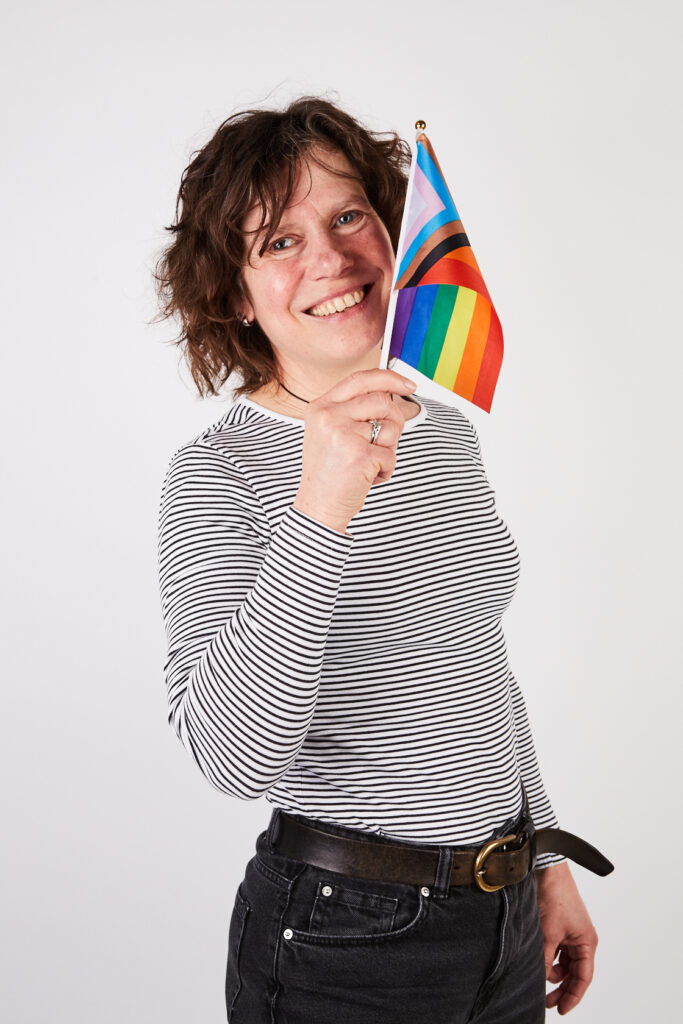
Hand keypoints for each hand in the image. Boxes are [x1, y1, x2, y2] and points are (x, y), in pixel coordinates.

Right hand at [293, 368, 416, 532]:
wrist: (318, 506)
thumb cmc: (330, 472)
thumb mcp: (331, 432)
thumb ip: (354, 410)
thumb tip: (390, 392)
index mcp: (321, 407)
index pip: (360, 379)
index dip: (389, 378)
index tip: (409, 384)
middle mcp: (329, 416)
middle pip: (382, 400)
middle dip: (393, 421)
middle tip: (384, 442)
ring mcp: (343, 434)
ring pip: (390, 427)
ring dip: (388, 448)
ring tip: (368, 462)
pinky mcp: (360, 455)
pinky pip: (391, 455)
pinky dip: (386, 469)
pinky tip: (367, 477)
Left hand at [534, 861, 598, 1014]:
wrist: (545, 870)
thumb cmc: (554, 896)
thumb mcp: (548, 934)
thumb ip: (545, 959)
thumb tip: (541, 980)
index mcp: (586, 942)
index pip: (583, 977)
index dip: (573, 996)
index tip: (561, 1009)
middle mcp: (580, 939)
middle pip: (573, 972)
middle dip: (561, 988)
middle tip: (547, 1002)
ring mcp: (569, 933)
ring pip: (563, 963)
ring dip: (552, 971)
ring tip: (538, 977)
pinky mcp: (557, 927)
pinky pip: (555, 950)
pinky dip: (547, 958)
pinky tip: (537, 962)